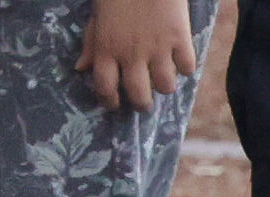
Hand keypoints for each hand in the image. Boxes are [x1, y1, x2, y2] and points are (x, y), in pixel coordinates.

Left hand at [76, 0, 195, 111]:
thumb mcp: (97, 18)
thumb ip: (91, 44)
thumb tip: (82, 68)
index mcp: (106, 49)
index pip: (105, 87)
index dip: (109, 101)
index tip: (115, 104)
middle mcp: (131, 54)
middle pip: (139, 95)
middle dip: (142, 104)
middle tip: (144, 102)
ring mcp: (157, 49)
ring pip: (166, 87)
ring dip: (165, 85)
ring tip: (163, 78)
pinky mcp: (180, 41)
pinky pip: (187, 68)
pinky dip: (184, 67)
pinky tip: (179, 58)